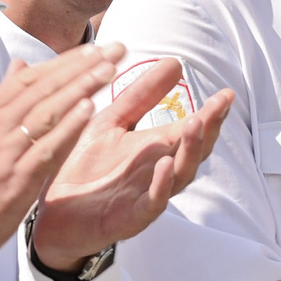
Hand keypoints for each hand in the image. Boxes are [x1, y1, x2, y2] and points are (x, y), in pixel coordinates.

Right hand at [0, 43, 127, 280]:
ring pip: (48, 111)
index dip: (65, 60)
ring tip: (109, 69)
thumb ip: (2, 99)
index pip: (31, 78)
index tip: (95, 47)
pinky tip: (89, 110)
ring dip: (81, 88)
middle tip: (115, 48)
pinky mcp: (14, 179)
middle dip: (83, 66)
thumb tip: (19, 64)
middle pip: (44, 88)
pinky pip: (46, 148)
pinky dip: (68, 127)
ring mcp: (4, 152)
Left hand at [32, 57, 234, 270]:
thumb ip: (142, 97)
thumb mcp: (112, 123)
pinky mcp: (130, 217)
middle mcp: (159, 172)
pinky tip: (165, 164)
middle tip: (219, 106)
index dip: (212, 114)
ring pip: (181, 176)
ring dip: (190, 151)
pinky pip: (153, 203)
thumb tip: (175, 63)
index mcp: (157, 150)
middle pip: (195, 151)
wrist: (54, 214)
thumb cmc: (85, 168)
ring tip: (194, 124)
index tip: (227, 93)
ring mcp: (147, 196)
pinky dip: (162, 185)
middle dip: (209, 128)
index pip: (192, 130)